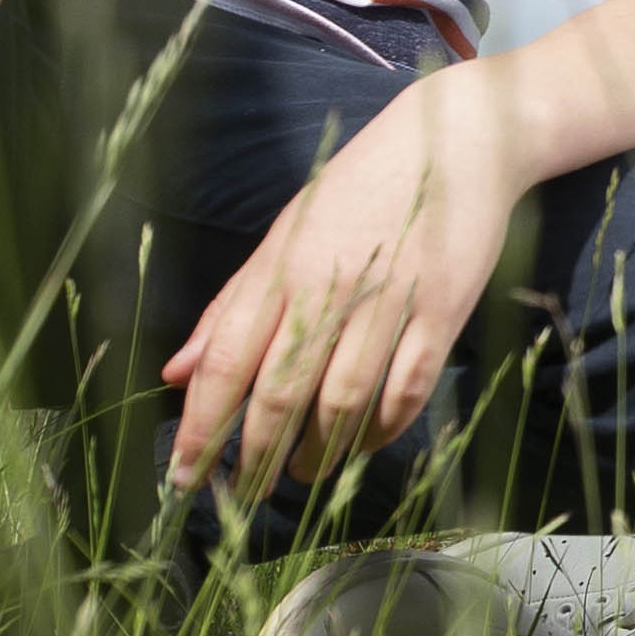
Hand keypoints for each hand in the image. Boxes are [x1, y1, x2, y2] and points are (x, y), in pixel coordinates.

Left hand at [161, 73, 527, 497]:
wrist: (456, 140)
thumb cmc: (360, 189)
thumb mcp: (286, 234)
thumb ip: (234, 304)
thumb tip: (177, 372)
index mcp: (283, 266)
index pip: (228, 360)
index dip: (202, 425)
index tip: (184, 475)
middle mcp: (331, 287)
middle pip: (281, 393)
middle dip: (253, 456)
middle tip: (241, 495)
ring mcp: (390, 301)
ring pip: (342, 403)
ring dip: (316, 453)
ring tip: (299, 475)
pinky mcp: (442, 312)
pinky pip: (405, 392)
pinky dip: (379, 431)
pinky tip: (361, 446)